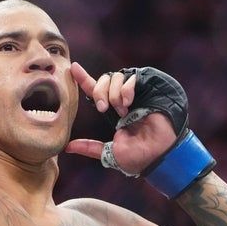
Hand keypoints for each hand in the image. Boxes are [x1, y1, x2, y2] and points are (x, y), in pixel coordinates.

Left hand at [64, 62, 178, 175]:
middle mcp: (122, 100)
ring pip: (115, 77)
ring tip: (122, 110)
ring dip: (113, 94)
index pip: (96, 90)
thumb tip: (67, 147)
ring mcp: (135, 94)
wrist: (159, 155)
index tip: (73, 68)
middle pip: (103, 80)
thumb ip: (90, 147)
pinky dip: (125, 90)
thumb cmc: (138, 157)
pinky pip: (130, 78)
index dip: (84, 78)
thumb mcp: (109, 153)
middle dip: (99, 91)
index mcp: (113, 111)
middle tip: (102, 108)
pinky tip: (128, 103)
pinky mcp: (147, 90)